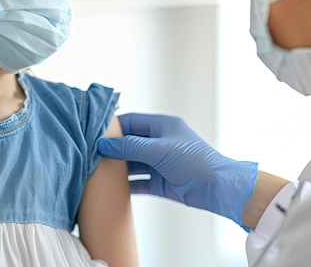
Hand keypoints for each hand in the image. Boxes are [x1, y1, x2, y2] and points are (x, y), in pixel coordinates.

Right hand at [97, 113, 257, 228]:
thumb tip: (103, 144)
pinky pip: (139, 181)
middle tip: (92, 154)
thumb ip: (130, 147)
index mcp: (162, 125)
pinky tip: (113, 188)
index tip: (94, 133)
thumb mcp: (158, 150)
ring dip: (118, 168)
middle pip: (129, 143)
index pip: (131, 121)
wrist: (218, 188)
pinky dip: (127, 184)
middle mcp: (160, 142)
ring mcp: (160, 162)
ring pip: (132, 163)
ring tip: (98, 172)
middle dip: (112, 149)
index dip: (113, 127)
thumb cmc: (194, 161)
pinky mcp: (161, 181)